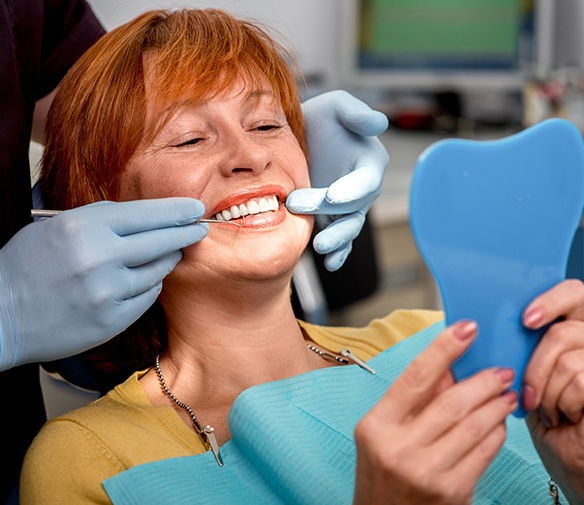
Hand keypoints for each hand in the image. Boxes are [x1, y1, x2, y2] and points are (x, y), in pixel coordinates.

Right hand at [0, 198, 206, 370]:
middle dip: (186, 233)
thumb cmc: (26, 266)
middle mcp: (99, 258)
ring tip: (171, 252)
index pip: (146, 214)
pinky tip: (146, 279)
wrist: (1, 315)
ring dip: (168, 259)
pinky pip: (147, 296)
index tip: (195, 208)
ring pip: (158, 270)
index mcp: (83, 227)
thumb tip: (147, 218)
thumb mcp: (58, 227)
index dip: (176, 210)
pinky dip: (150, 285)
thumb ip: (102, 220)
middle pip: (161, 241)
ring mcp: (107, 292)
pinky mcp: (111, 320)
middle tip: (200, 228)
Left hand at [286, 90, 388, 270]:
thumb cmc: (322, 118)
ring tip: (320, 247)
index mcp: (369, 162)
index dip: (352, 190)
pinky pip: (340, 240)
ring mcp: (347, 208)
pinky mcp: (332, 220)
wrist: (299, 138)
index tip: (333, 196)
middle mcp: (362, 189)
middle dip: (330, 213)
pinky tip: (329, 263)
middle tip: (298, 206)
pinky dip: (338, 253)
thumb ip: (356, 114)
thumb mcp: (336, 106)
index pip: (366, 180)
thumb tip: (379, 123)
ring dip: (337, 240)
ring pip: (348, 228)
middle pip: (353, 208)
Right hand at [353, 321, 516, 504]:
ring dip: (495, 405)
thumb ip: (413, 398)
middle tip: (500, 370)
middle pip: (452, 402)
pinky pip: (484, 452)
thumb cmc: (382, 471)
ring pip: (473, 426)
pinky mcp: (452, 492)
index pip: (415, 377)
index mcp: (376, 426)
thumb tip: (449, 366)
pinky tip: (498, 422)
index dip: (443, 348)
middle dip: (482, 381)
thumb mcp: (383, 430)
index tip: (466, 328)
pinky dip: (496, 432)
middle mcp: (399, 449)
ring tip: (505, 393)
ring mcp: (427, 472)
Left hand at [522, 279, 583, 502]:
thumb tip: (475, 324)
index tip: (526, 320)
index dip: (552, 300)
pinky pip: (581, 380)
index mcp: (574, 327)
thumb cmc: (545, 413)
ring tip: (547, 407)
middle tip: (528, 389)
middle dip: (538, 363)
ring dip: (548, 389)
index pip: (574, 292)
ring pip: (569, 358)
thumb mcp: (527, 370)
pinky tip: (563, 415)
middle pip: (566, 330)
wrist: (569, 457)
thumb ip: (517, 342)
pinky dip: (564, 402)